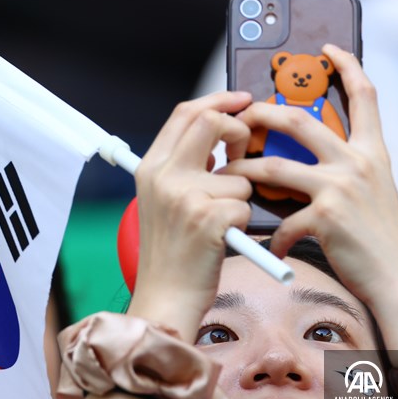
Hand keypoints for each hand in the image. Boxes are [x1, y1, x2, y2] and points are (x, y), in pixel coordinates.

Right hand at [127, 92, 254, 340]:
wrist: (165, 298)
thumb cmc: (172, 255)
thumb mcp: (164, 201)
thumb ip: (185, 166)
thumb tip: (222, 137)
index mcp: (151, 167)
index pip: (186, 112)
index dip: (219, 100)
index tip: (242, 100)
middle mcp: (164, 176)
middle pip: (212, 122)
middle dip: (240, 132)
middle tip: (246, 151)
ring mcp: (184, 196)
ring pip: (238, 175)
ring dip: (241, 199)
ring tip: (219, 225)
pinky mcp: (207, 218)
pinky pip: (245, 205)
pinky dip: (242, 224)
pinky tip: (222, 240)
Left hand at [222, 45, 397, 322]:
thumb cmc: (382, 241)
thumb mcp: (374, 193)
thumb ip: (347, 171)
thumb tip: (304, 162)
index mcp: (373, 152)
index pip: (364, 95)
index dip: (347, 65)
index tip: (328, 48)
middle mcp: (358, 162)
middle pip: (299, 121)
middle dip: (261, 115)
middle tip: (240, 119)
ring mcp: (341, 187)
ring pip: (275, 167)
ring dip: (245, 174)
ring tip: (228, 178)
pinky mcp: (326, 217)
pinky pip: (283, 220)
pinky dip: (273, 235)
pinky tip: (273, 246)